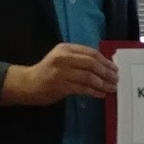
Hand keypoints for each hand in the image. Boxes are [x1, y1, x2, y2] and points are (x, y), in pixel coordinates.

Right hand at [3, 43, 117, 105]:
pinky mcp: (61, 86)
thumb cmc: (48, 71)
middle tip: (115, 79)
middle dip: (106, 72)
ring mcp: (62, 72)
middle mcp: (64, 58)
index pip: (90, 52)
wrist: (28, 84)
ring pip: (88, 76)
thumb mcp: (62, 58)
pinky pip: (82, 88)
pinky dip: (94, 91)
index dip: (105, 61)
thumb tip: (103, 66)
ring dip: (103, 83)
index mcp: (66, 48)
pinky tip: (101, 94)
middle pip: (91, 63)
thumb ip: (78, 59)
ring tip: (111, 88)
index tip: (114, 68)